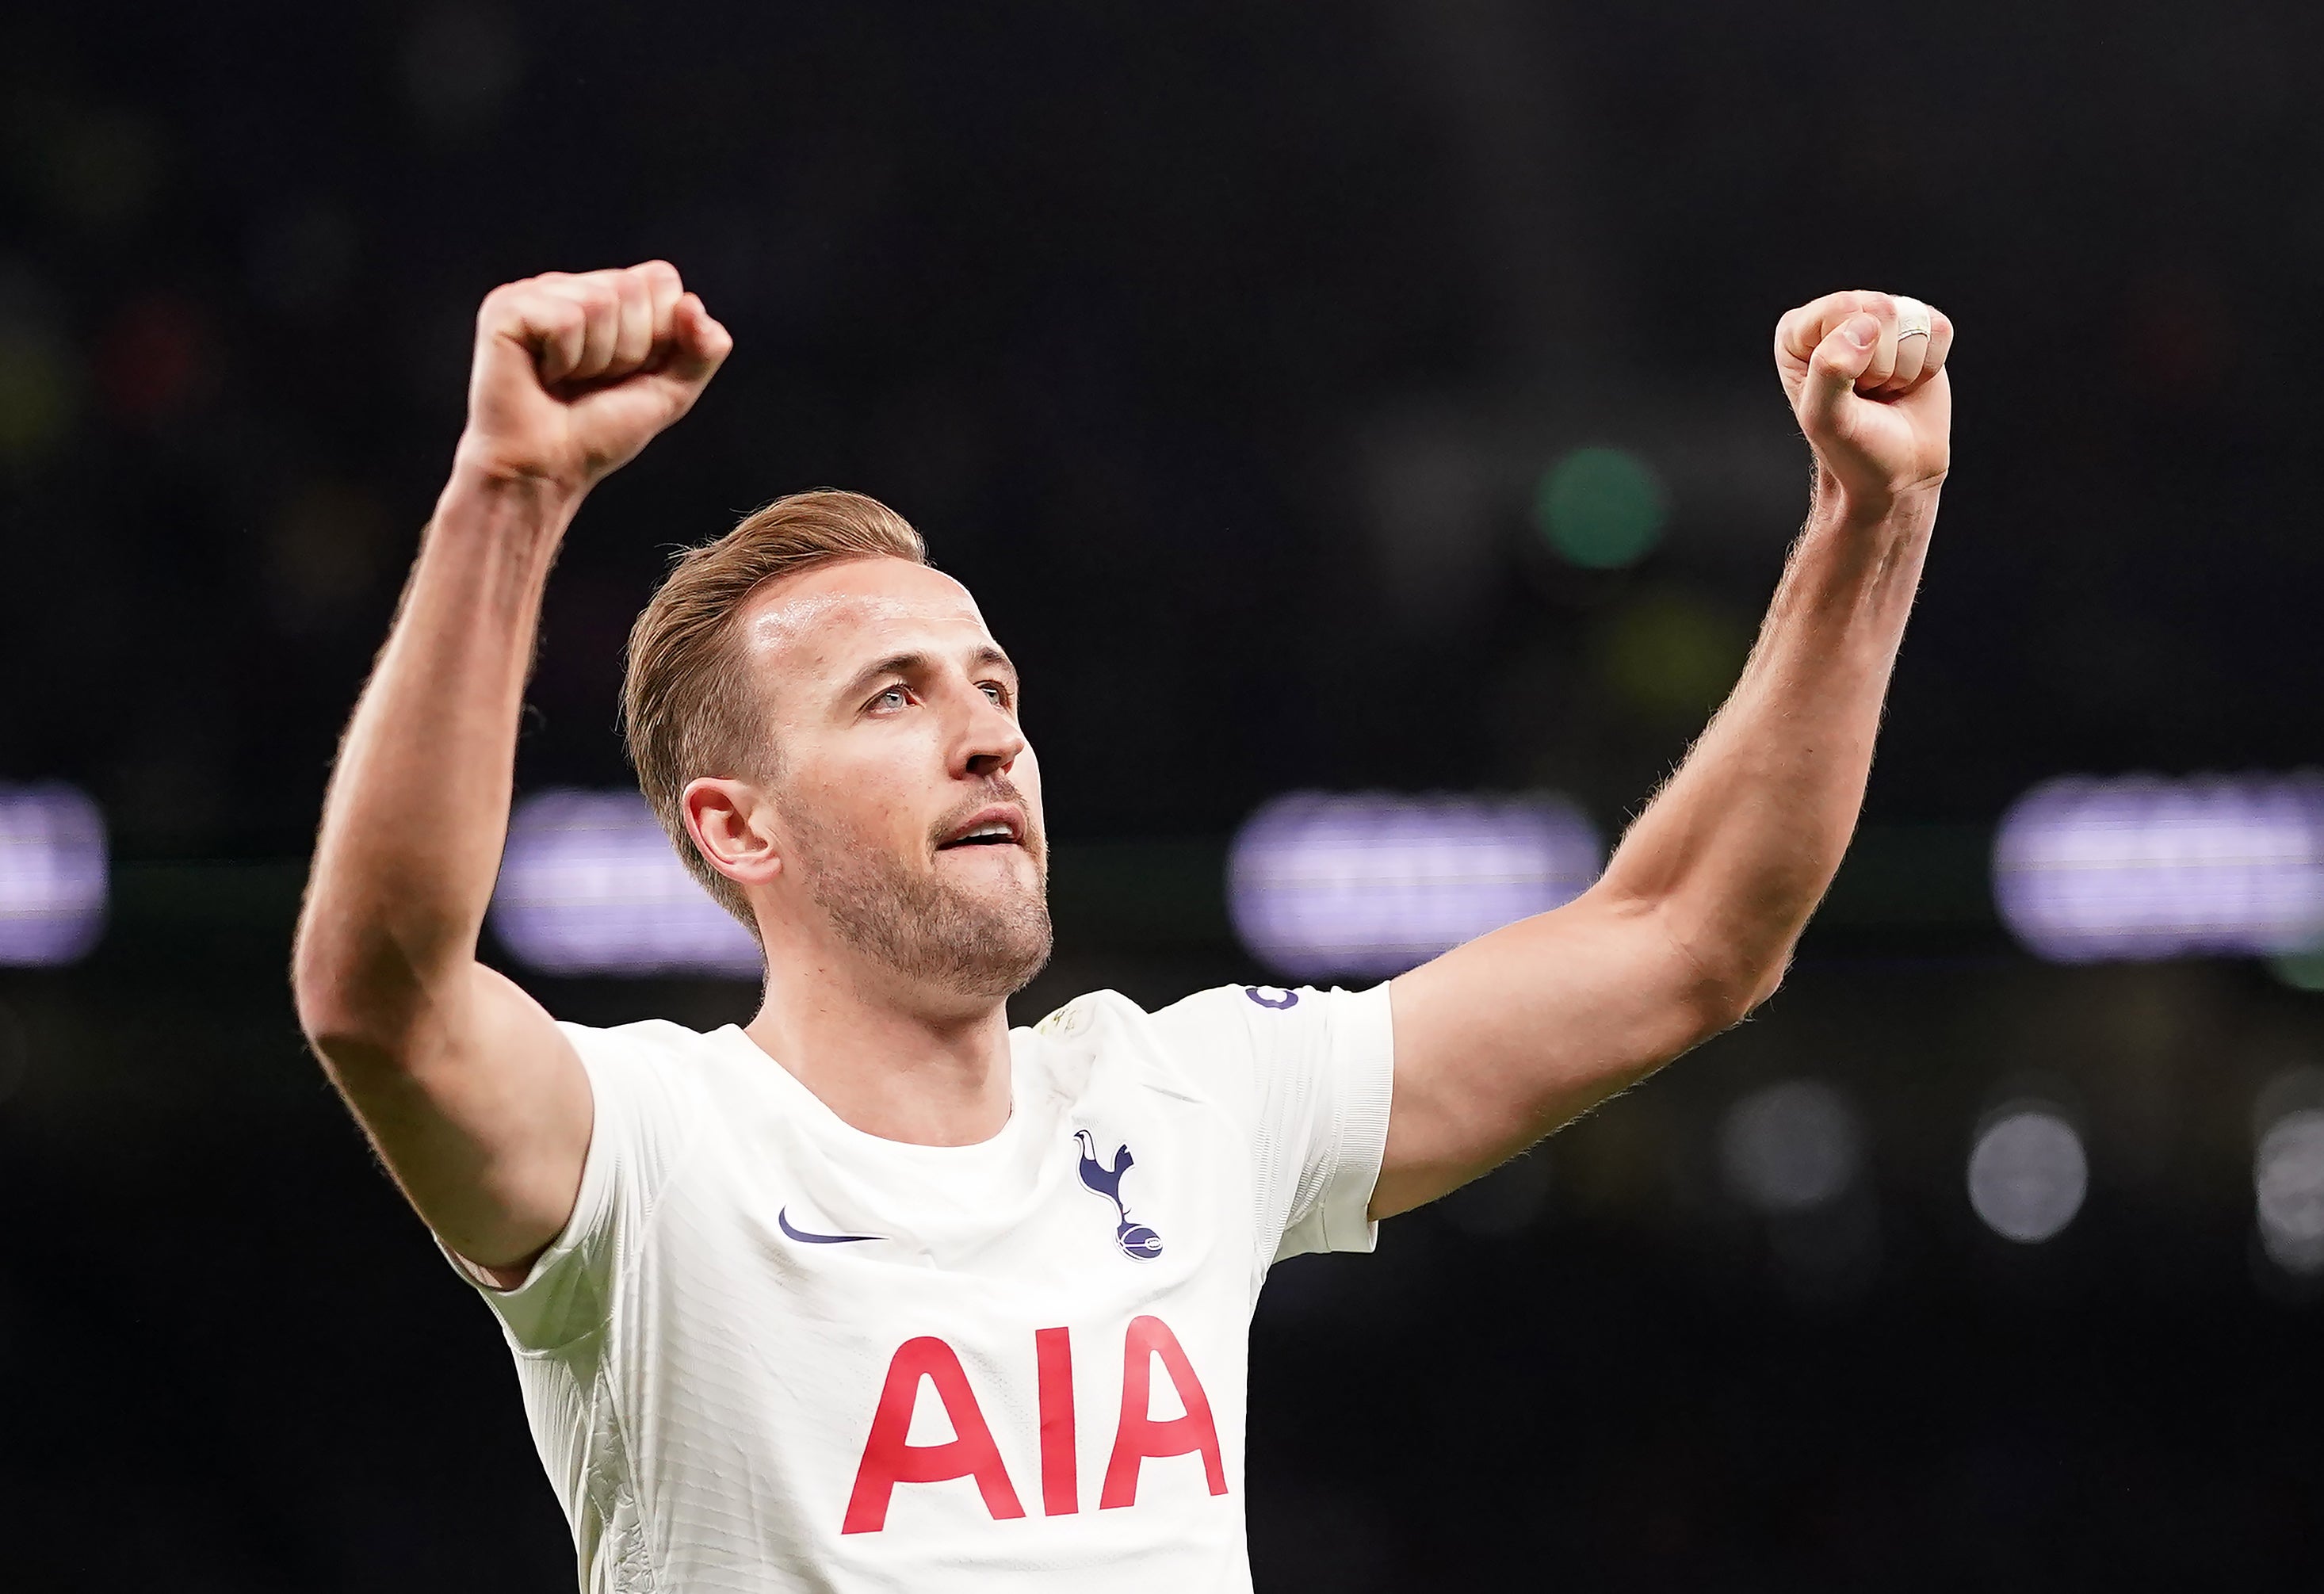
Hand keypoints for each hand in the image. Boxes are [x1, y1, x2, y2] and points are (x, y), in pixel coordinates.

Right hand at [454, 261, 732, 496]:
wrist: (545, 470)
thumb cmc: (598, 432)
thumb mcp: (672, 391)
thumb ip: (704, 349)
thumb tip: (692, 302)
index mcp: (606, 294)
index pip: (662, 279)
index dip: (660, 334)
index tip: (627, 372)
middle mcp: (571, 285)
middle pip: (633, 288)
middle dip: (629, 350)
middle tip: (591, 381)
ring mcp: (534, 292)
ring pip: (600, 301)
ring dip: (595, 360)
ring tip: (565, 380)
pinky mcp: (506, 307)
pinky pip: (565, 319)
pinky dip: (564, 360)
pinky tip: (541, 375)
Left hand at [1774, 289, 1952, 511]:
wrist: (1894, 472)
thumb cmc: (1851, 449)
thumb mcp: (1826, 419)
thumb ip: (1829, 371)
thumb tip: (1863, 326)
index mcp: (1797, 332)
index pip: (1841, 307)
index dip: (1853, 353)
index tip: (1845, 389)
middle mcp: (1836, 318)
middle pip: (1881, 308)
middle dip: (1881, 363)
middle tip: (1866, 394)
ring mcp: (1878, 320)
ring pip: (1912, 318)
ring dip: (1905, 367)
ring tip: (1884, 390)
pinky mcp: (1917, 329)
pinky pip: (1938, 329)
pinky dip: (1928, 365)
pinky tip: (1907, 384)